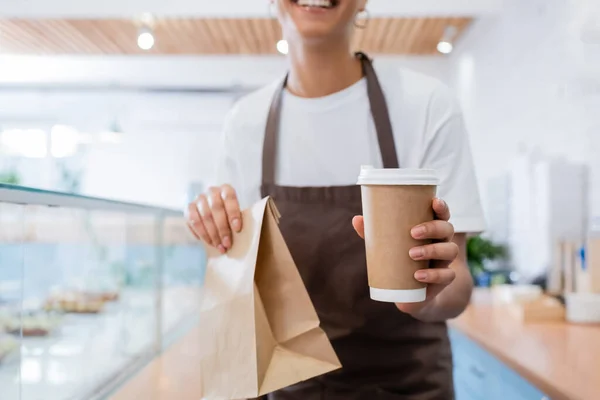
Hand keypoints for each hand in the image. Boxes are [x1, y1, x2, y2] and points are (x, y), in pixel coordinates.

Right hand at [186, 184, 241, 253]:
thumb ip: (238, 220)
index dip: (233, 213)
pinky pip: (193, 221)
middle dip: (222, 228)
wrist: (214, 213)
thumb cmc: (229, 215)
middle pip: (216, 208)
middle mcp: (212, 191)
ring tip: (219, 247)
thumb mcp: (237, 214)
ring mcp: (199, 199)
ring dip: (212, 234)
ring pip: (204, 216)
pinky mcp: (189, 208)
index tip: (237, 229)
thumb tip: (240, 233)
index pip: (229, 197)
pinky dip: (201, 233)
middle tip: (227, 244)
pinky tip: (208, 242)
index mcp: (226, 189)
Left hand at [352, 198, 458, 317]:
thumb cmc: (399, 260)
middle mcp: (442, 242)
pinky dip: (434, 275)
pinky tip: (418, 276)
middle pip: (447, 229)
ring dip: (432, 250)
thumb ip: (374, 233)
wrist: (410, 293)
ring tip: (412, 254)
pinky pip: (447, 276)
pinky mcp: (444, 280)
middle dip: (432, 228)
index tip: (434, 202)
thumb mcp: (387, 246)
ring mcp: (445, 261)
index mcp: (431, 230)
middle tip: (413, 232)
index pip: (442, 214)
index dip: (442, 207)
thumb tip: (357, 219)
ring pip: (450, 250)